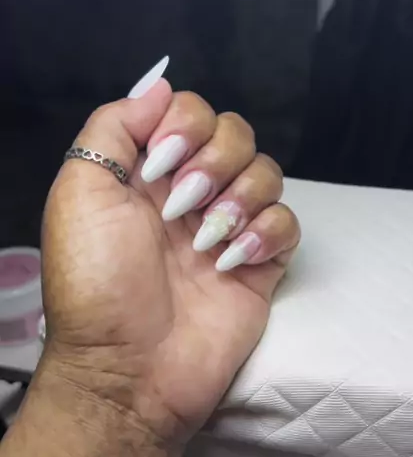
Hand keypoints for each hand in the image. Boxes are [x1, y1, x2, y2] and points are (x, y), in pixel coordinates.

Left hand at [41, 74, 299, 445]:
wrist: (128, 369)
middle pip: (235, 134)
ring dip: (240, 200)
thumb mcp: (80, 192)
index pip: (188, 111)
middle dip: (214, 162)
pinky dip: (267, 234)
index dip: (184, 126)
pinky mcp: (260, 264)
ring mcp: (228, 228)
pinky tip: (233, 262)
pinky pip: (288, 223)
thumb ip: (114, 127)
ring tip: (207, 244)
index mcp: (147, 173)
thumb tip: (160, 86)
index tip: (160, 167)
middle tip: (182, 209)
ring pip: (267, 173)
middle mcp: (190, 193)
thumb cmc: (96, 283)